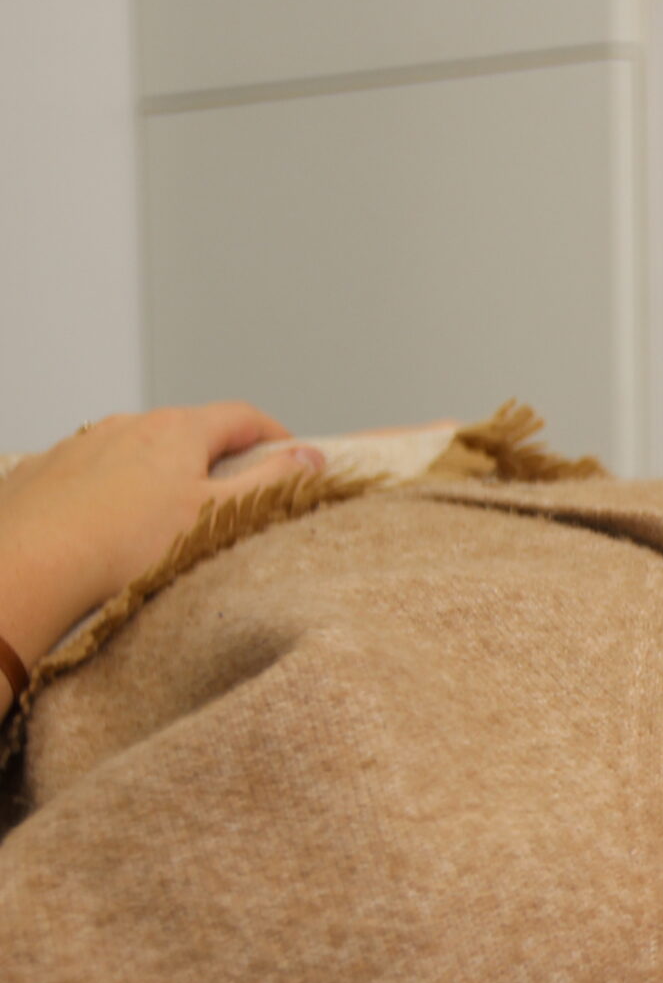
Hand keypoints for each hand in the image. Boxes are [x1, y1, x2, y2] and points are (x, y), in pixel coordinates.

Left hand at [0, 403, 321, 613]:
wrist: (30, 565)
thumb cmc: (126, 545)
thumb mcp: (221, 515)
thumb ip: (273, 483)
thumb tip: (312, 458)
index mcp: (178, 430)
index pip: (243, 416)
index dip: (275, 436)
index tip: (290, 459)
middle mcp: (128, 425)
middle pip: (189, 432)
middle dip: (216, 458)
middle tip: (233, 498)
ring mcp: (82, 444)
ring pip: (138, 451)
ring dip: (161, 474)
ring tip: (166, 521)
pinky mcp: (46, 470)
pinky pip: (93, 472)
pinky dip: (113, 490)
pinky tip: (112, 527)